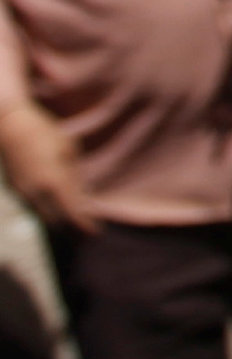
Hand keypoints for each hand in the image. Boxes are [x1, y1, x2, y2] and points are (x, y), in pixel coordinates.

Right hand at [0, 102, 92, 235]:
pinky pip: (31, 208)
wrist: (9, 125)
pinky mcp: (14, 189)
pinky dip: (45, 212)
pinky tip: (56, 208)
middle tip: (86, 231)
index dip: (84, 226)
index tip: (96, 233)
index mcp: (54, 181)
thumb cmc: (44, 133)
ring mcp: (22, 192)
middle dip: (71, 230)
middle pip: (56, 222)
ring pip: (41, 217)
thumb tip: (85, 198)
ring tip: (74, 221)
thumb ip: (75, 176)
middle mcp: (36, 191)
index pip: (72, 214)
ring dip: (57, 222)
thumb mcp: (68, 151)